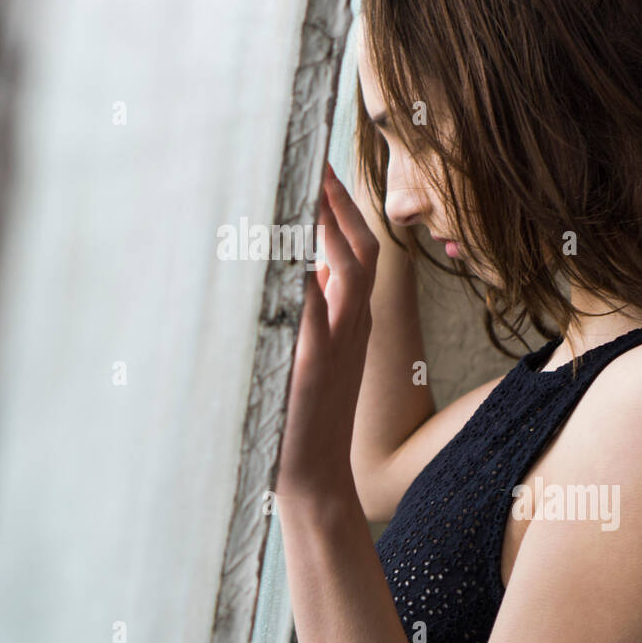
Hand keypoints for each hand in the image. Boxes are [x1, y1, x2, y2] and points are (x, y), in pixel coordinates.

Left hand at [277, 161, 379, 502]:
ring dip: (324, 226)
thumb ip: (311, 313)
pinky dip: (302, 278)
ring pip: (345, 271)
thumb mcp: (318, 357)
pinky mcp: (308, 366)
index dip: (343, 207)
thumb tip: (290, 270)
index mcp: (352, 321)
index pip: (358, 249)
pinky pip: (311, 312)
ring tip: (302, 188)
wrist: (317, 481)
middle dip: (338, 202)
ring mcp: (334, 345)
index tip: (320, 169)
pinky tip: (282, 249)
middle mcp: (351, 326)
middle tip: (311, 161)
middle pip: (359, 248)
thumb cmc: (307, 419)